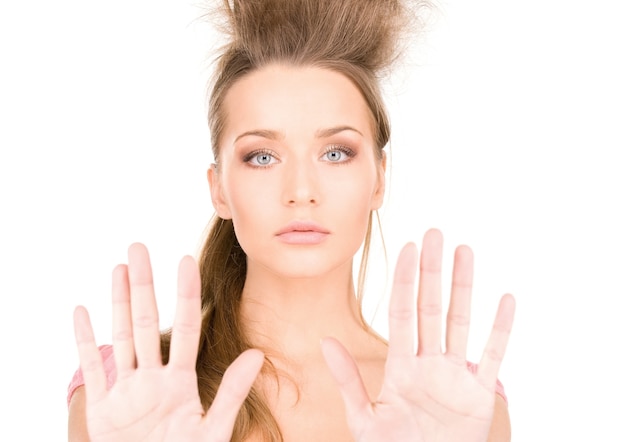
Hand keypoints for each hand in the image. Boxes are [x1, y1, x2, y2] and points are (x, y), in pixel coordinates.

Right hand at [73, 243, 263, 441]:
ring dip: (117, 303)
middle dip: (142, 286)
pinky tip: (82, 311)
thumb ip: (232, 392)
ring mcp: (127, 390)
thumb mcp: (211, 429)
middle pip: (146, 322)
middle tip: (138, 248)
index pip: (185, 329)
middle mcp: (153, 378)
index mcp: (181, 382)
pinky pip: (92, 370)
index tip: (185, 261)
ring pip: (121, 336)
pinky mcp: (103, 408)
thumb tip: (257, 354)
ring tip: (118, 267)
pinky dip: (85, 342)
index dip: (185, 295)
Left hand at [321, 229, 514, 441]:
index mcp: (400, 368)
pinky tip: (505, 300)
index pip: (402, 313)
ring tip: (465, 252)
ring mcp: (456, 376)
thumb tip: (325, 342)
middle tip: (435, 234)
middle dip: (432, 271)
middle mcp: (429, 363)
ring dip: (464, 287)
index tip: (408, 249)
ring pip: (461, 322)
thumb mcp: (364, 418)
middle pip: (431, 307)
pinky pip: (492, 356)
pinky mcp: (480, 395)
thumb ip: (348, 380)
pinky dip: (500, 330)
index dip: (405, 281)